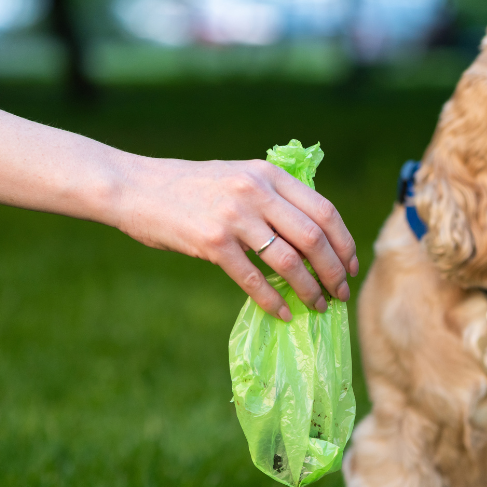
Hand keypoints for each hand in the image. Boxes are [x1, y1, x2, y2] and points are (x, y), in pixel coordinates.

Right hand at [115, 156, 357, 320]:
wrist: (135, 187)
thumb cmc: (190, 187)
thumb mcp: (239, 175)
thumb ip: (274, 196)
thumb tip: (313, 235)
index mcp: (269, 174)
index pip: (325, 211)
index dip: (345, 243)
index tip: (351, 266)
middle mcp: (256, 191)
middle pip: (315, 238)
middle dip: (335, 271)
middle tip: (341, 293)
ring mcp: (235, 216)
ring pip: (290, 261)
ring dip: (310, 289)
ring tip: (318, 305)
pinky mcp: (212, 242)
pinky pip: (253, 278)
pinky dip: (272, 299)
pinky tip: (282, 312)